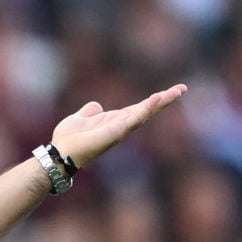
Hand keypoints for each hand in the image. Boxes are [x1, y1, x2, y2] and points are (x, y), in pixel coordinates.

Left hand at [50, 83, 186, 167]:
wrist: (59, 153)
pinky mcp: (115, 132)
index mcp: (114, 121)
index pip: (138, 109)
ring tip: (176, 91)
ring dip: (160, 103)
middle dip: (165, 100)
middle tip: (182, 89)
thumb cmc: (68, 139)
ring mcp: (119, 130)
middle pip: (147, 111)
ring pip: (144, 114)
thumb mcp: (80, 118)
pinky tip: (156, 99)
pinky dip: (145, 109)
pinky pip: (133, 119)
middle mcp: (120, 126)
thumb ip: (89, 112)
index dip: (153, 101)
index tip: (169, 91)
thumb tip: (96, 105)